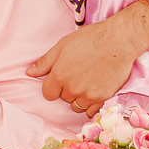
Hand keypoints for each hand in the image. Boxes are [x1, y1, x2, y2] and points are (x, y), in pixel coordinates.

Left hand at [26, 0, 148, 114]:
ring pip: (76, 106)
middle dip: (68, 89)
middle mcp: (72, 88)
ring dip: (79, 97)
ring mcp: (87, 95)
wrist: (120, 40)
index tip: (63, 77)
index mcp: (59, 75)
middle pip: (63, 98)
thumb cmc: (91, 38)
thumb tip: (29, 72)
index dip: (54, 85)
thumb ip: (45, 61)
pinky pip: (91, 110)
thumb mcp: (63, 45)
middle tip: (79, 74)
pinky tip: (96, 90)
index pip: (48, 93)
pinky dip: (91, 104)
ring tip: (88, 81)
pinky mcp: (102, 98)